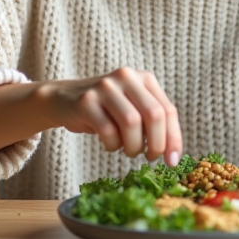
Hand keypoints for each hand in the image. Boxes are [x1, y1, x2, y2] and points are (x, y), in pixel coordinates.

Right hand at [37, 67, 182, 164]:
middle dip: (156, 144)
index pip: (167, 110)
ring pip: (131, 122)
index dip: (174, 138)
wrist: (63, 99)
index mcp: (144, 78)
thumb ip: (152, 122)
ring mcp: (105, 87)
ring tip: (128, 151)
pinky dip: (112, 145)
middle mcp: (126, 77)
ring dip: (133, 146)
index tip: (172, 161)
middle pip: (153, 114)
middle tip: (150, 158)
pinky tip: (110, 145)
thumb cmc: (105, 110)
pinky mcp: (86, 101)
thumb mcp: (132, 108)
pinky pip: (107, 130)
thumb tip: (172, 153)